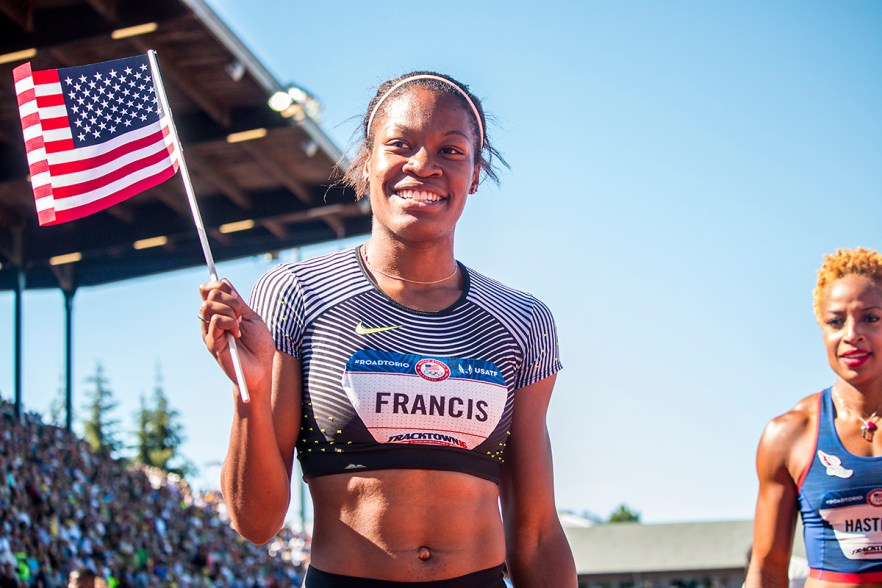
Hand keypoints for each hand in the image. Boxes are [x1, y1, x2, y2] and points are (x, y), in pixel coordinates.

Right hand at [198, 279, 274, 394]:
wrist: (261, 369)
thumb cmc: (259, 345)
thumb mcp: (251, 317)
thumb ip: (237, 302)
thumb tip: (224, 283)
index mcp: (221, 312)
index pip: (210, 288)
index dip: (220, 285)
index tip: (236, 296)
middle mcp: (212, 320)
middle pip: (209, 292)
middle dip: (230, 298)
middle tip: (242, 314)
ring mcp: (210, 331)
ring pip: (209, 305)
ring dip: (230, 310)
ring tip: (239, 325)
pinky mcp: (212, 342)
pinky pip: (215, 320)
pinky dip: (230, 323)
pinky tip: (237, 334)